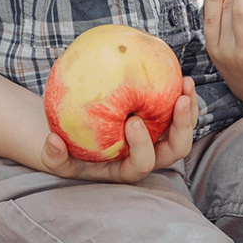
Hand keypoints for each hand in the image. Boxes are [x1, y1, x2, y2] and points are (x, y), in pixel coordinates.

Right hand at [37, 77, 197, 183]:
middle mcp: (147, 156)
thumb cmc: (67, 150)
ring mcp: (157, 140)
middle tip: (178, 101)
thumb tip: (53, 142)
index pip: (141, 165)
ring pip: (183, 130)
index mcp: (126, 169)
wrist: (77, 137)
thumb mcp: (53, 156)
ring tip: (186, 83)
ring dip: (190, 109)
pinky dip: (180, 94)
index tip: (132, 121)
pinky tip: (178, 73)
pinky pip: (176, 111)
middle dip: (182, 128)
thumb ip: (52, 155)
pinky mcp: (160, 122)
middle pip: (175, 150)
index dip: (142, 147)